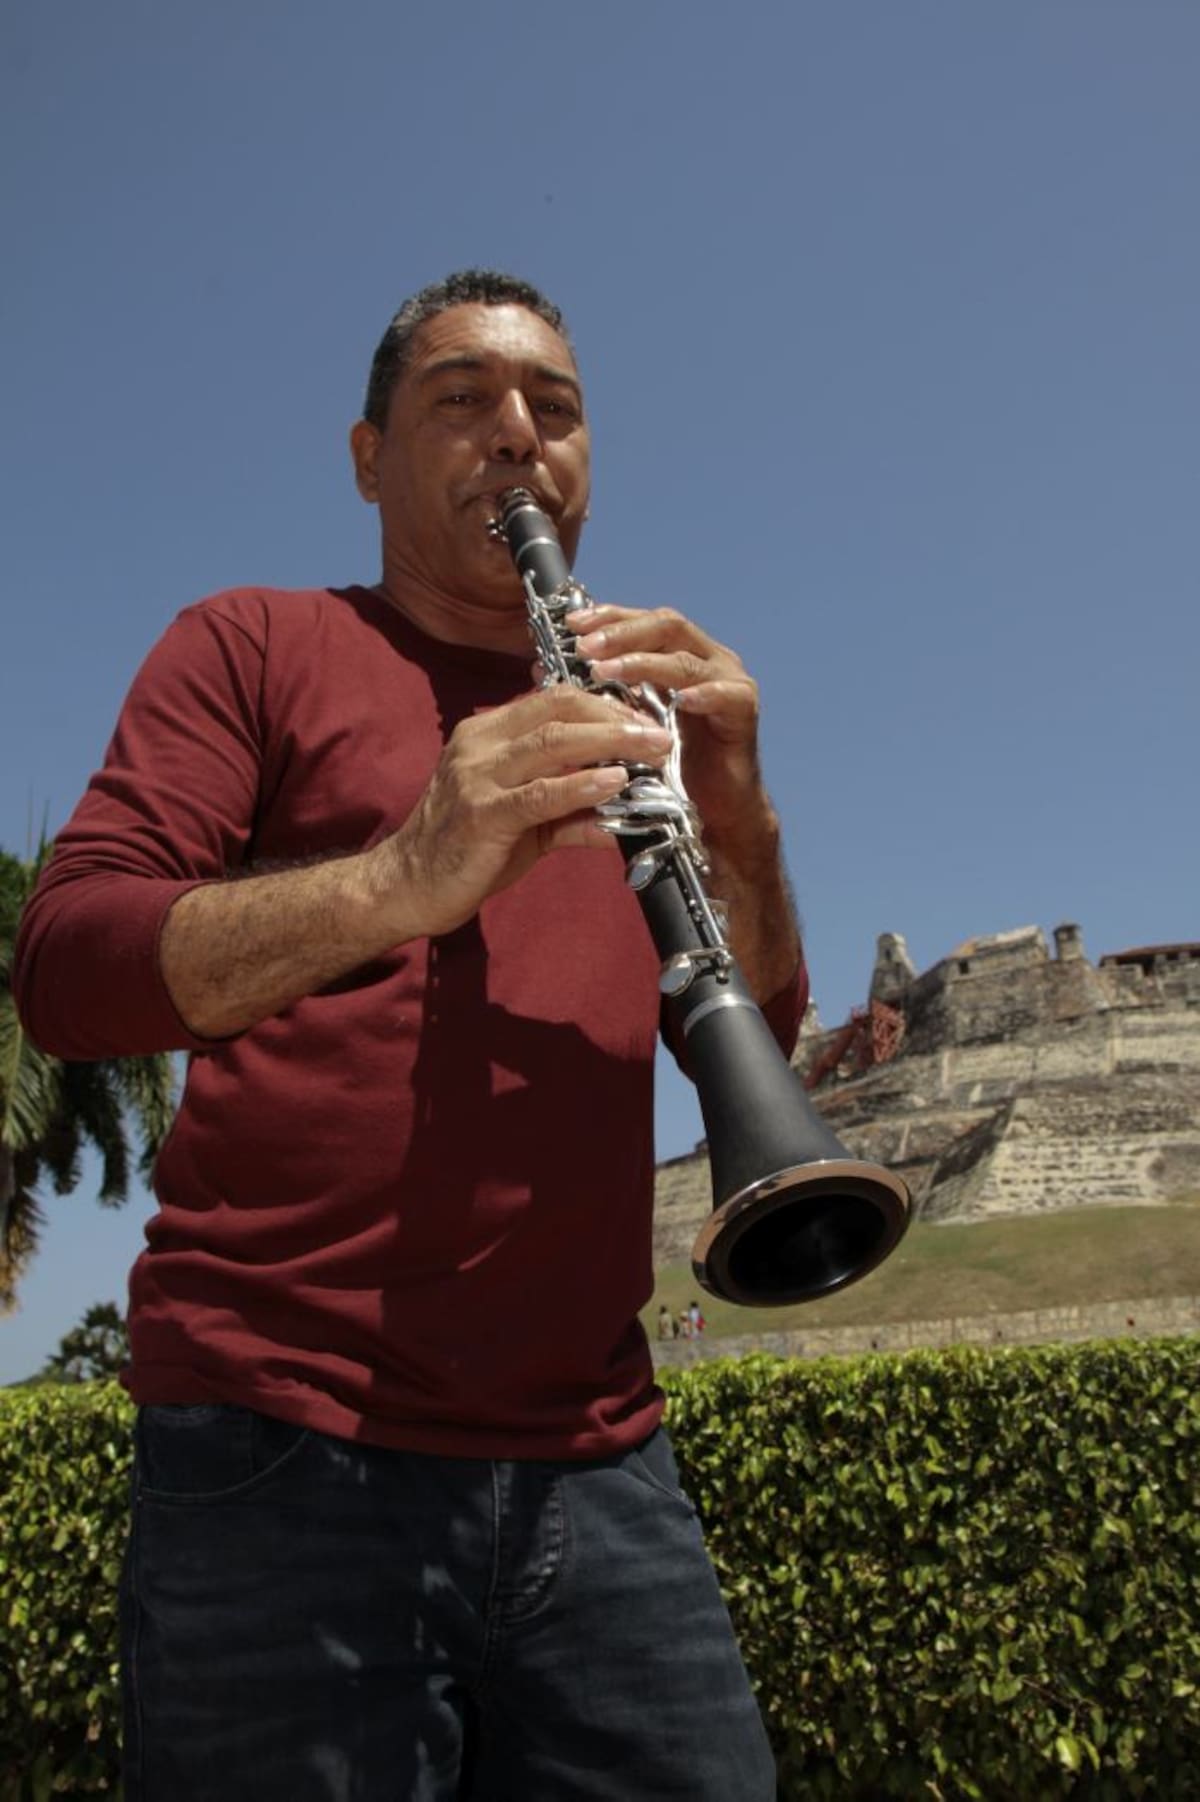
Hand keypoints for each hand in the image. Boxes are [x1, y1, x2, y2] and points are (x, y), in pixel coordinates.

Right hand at [373, 686, 671, 939]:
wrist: (408, 887)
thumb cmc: (466, 850)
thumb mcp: (524, 821)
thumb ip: (570, 809)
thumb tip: (625, 810)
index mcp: (487, 733)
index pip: (553, 699)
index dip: (604, 704)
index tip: (645, 719)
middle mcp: (479, 744)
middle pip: (557, 709)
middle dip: (615, 716)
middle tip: (661, 731)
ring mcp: (477, 777)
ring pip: (552, 742)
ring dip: (610, 742)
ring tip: (653, 750)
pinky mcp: (481, 815)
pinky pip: (540, 794)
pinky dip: (581, 785)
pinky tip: (614, 781)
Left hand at [569, 602, 764, 841]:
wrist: (712, 812)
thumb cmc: (666, 765)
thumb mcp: (622, 722)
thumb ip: (594, 691)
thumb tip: (541, 666)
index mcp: (677, 654)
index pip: (641, 621)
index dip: (608, 616)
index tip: (572, 624)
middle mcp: (705, 658)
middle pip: (666, 625)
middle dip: (622, 632)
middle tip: (586, 645)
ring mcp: (729, 680)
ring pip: (687, 659)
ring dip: (646, 663)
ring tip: (610, 671)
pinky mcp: (744, 711)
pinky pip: (727, 695)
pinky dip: (704, 694)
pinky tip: (681, 700)